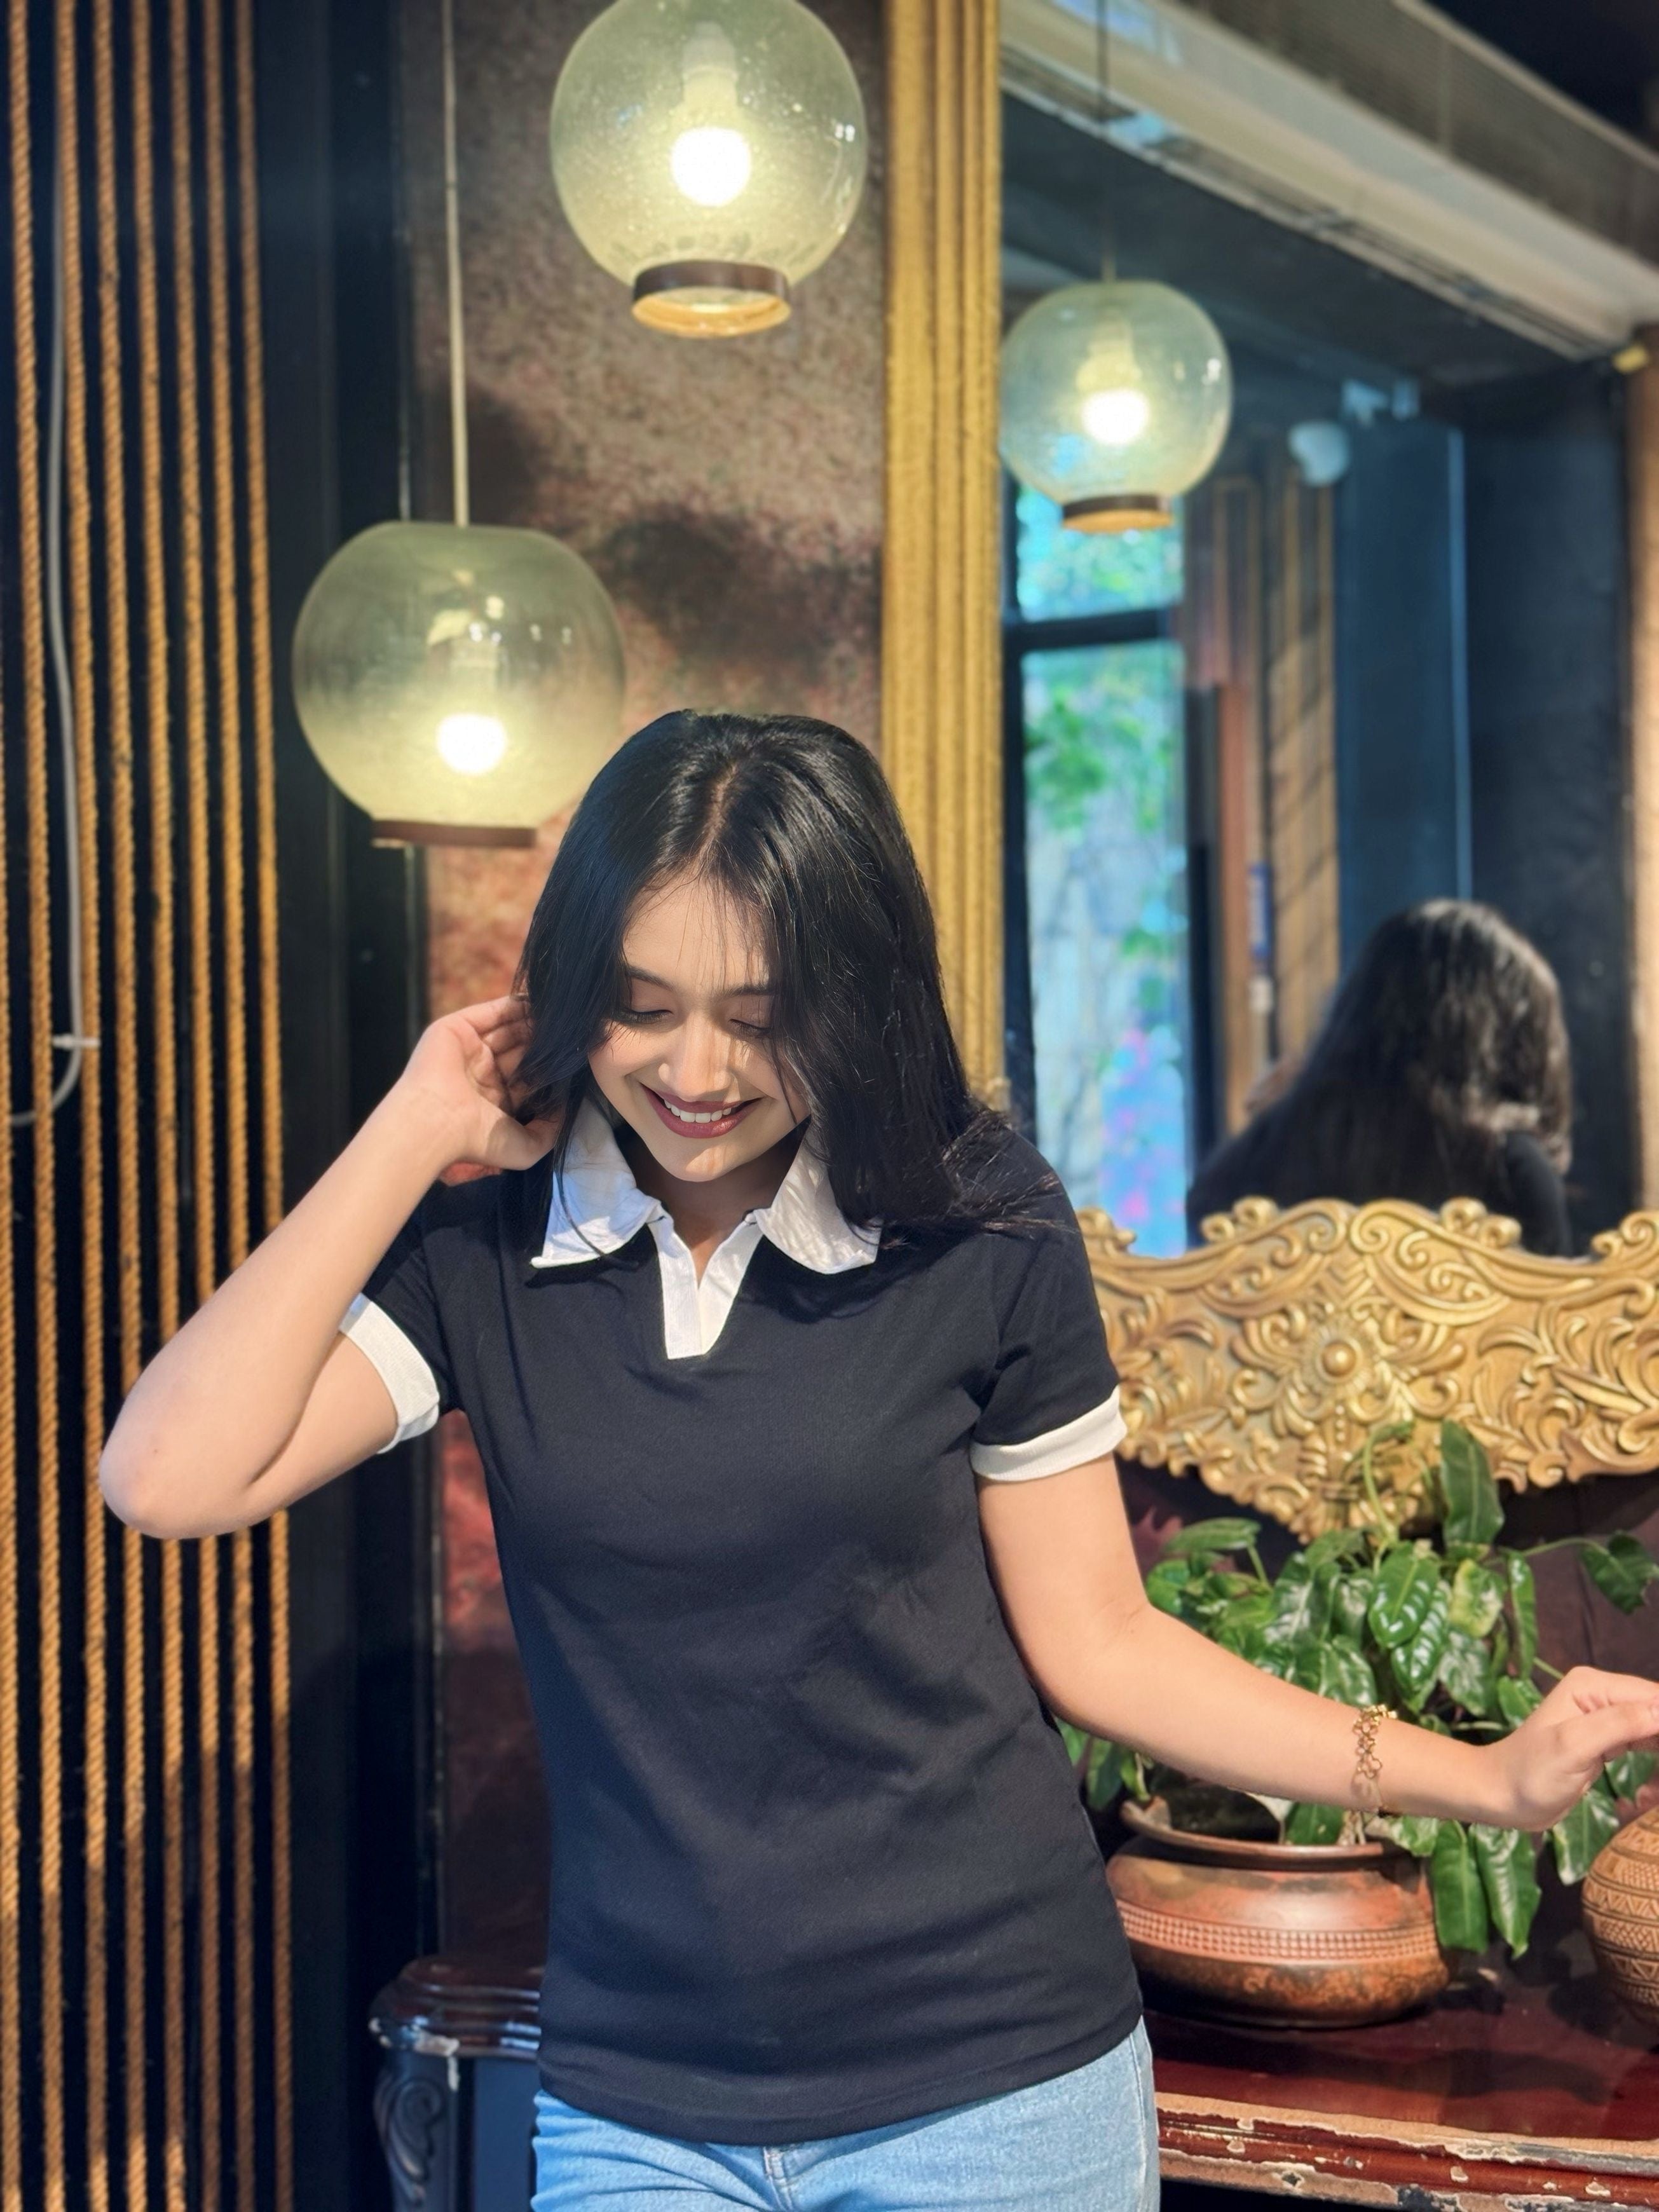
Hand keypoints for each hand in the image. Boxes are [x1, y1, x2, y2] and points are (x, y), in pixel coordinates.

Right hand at [392, 994, 557, 1173]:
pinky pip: (491, 1013)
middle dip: (544, 1041)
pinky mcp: (456, 1028)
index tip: (577, 1058)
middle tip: (574, 1031)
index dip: (551, 1067)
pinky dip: (514, 1006)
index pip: (529, 1076)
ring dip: (534, 1022)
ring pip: (508, 1028)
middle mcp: (482, 1073)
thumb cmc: (479, 1139)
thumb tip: (566, 1107)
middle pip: (520, 1049)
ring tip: (562, 1015)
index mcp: (494, 1099)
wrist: (436, 1122)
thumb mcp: (526, 1147)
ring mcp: (468, 1049)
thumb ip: (550, 1131)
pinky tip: (539, 1003)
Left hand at [1483, 1666, 1658, 1829]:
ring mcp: (1607, 1719)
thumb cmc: (1528, 1772)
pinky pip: (1647, 1747)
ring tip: (1649, 1797)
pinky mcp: (1609, 1742)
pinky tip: (1646, 1798)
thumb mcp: (1572, 1748)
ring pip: (1657, 1732)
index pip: (1656, 1698)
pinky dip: (1655, 1771)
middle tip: (1655, 1791)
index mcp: (1595, 1686)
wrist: (1500, 1795)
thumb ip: (1618, 1725)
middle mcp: (1604, 1695)